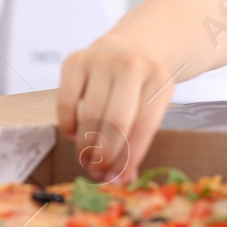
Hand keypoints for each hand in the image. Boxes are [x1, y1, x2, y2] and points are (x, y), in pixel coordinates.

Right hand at [56, 41, 177, 183]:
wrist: (132, 46)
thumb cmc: (141, 87)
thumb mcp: (151, 107)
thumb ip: (138, 141)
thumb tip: (121, 179)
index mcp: (159, 80)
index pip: (143, 127)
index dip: (129, 157)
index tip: (117, 177)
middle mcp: (132, 65)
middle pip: (116, 121)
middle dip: (105, 154)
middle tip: (97, 170)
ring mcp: (103, 59)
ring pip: (90, 114)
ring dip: (85, 144)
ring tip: (85, 157)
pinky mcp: (76, 59)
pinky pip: (66, 101)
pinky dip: (68, 124)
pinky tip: (73, 133)